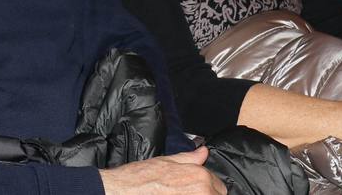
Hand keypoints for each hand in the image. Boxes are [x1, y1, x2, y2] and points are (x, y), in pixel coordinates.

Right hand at [99, 148, 225, 193]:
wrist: (121, 193)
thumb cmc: (139, 178)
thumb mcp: (166, 162)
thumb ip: (189, 158)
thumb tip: (203, 152)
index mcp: (200, 177)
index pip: (220, 187)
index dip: (208, 188)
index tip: (193, 189)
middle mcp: (202, 193)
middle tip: (183, 192)